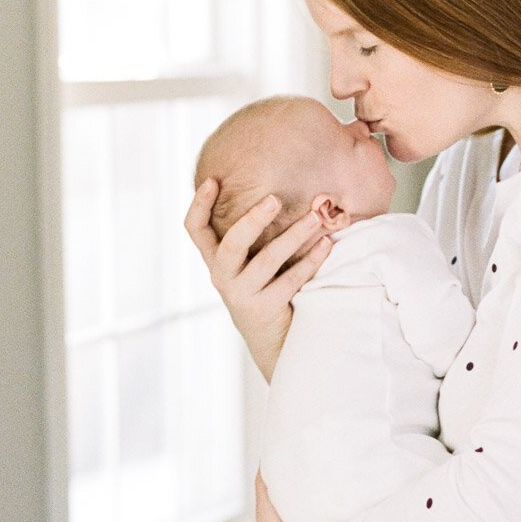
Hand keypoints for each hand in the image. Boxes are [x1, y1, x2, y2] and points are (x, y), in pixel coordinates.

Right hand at [184, 181, 332, 380]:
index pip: (194, 230)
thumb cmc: (263, 289)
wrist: (272, 342)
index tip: (213, 179)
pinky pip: (291, 280)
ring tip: (315, 217)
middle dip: (253, 220)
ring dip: (294, 235)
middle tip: (275, 199)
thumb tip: (273, 190)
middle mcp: (223, 277)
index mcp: (215, 261)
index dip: (199, 205)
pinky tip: (326, 244)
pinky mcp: (265, 309)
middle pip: (231, 244)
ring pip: (267, 260)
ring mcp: (242, 295)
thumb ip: (249, 236)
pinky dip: (311, 260)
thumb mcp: (246, 264)